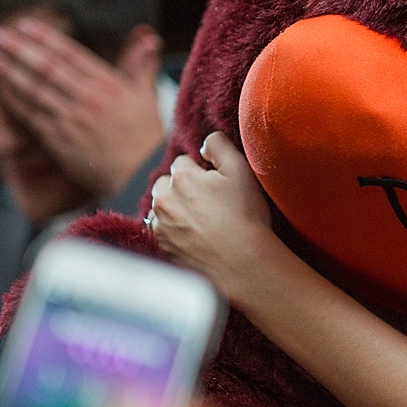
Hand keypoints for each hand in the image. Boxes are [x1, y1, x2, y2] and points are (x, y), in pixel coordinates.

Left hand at [0, 17, 164, 199]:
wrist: (140, 176)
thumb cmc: (144, 137)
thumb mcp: (146, 96)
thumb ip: (141, 65)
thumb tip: (149, 37)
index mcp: (109, 84)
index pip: (71, 53)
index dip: (45, 38)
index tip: (24, 25)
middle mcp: (88, 98)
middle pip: (46, 67)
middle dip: (18, 49)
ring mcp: (72, 119)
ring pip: (33, 89)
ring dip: (8, 70)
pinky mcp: (59, 140)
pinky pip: (30, 115)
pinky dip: (13, 99)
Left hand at [149, 133, 281, 305]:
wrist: (244, 264)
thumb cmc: (246, 217)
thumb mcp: (241, 170)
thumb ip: (219, 145)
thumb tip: (205, 142)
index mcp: (181, 177)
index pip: (183, 163)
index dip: (202, 172)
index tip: (217, 187)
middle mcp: (164, 199)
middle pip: (167, 184)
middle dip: (182, 189)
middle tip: (210, 204)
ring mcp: (160, 225)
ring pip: (162, 208)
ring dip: (176, 210)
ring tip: (203, 223)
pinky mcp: (162, 247)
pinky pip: (162, 231)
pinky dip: (173, 231)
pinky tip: (195, 237)